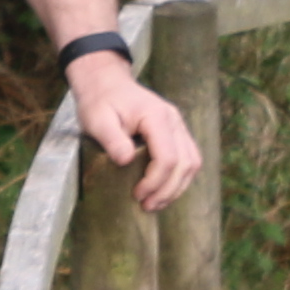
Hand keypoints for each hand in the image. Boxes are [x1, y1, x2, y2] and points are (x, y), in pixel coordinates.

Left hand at [68, 53, 201, 210]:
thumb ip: (112, 139)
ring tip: (156, 203)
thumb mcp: (97, 120)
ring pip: (192, 162)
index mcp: (156, 116)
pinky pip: (188, 158)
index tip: (136, 195)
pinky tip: (163, 190)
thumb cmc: (100, 101)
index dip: (155, 182)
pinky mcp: (176, 132)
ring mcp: (178, 125)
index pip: (168, 157)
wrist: (106, 83)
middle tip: (146, 206)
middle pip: (185, 163)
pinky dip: (179, 178)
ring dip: (177, 187)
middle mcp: (174, 120)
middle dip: (168, 190)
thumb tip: (126, 161)